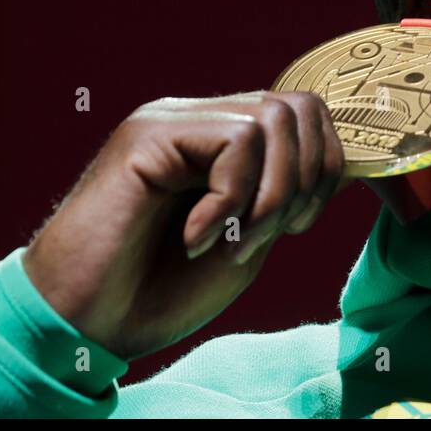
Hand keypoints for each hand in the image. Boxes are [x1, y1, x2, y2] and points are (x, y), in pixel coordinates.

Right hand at [22, 90, 347, 359]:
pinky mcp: (149, 133)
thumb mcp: (249, 241)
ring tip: (233, 243)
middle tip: (266, 237)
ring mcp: (173, 120)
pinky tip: (196, 239)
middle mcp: (200, 118)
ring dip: (269, 196)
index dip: (325, 168)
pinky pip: (233, 141)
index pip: (307, 113)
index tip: (296, 227)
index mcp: (224, 141)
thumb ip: (289, 198)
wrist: (82, 323)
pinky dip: (231, 201)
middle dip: (306, 180)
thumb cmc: (159, 290)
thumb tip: (348, 168)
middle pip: (300, 107)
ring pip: (271, 120)